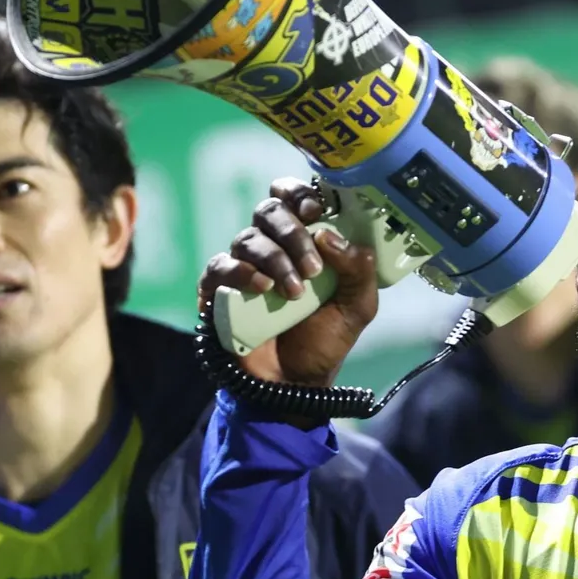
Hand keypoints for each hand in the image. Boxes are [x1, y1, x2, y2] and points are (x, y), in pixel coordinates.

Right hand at [198, 179, 378, 389]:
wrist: (295, 384)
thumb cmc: (325, 340)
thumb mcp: (358, 305)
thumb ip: (358, 269)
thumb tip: (330, 235)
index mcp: (304, 241)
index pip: (294, 198)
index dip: (300, 195)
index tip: (315, 211)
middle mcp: (271, 246)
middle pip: (269, 211)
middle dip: (292, 233)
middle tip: (313, 268)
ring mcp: (243, 266)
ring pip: (248, 238)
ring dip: (275, 259)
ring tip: (294, 293)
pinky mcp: (218, 290)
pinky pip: (220, 266)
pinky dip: (240, 272)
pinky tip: (262, 288)